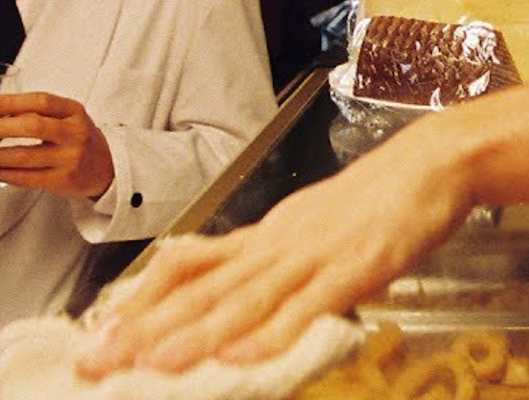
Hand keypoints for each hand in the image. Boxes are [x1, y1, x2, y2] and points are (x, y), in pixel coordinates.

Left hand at [0, 92, 114, 199]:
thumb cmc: (77, 139)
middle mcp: (75, 134)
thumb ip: (37, 112)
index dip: (12, 102)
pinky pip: (25, 178)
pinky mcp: (62, 181)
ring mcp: (70, 159)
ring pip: (25, 156)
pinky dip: (1, 174)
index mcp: (74, 111)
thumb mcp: (67, 118)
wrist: (107, 169)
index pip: (42, 101)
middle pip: (33, 127)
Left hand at [75, 122, 473, 377]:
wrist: (431, 161)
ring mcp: (314, 255)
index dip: (143, 299)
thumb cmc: (377, 200)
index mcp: (265, 236)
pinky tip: (244, 356)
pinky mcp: (356, 266)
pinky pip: (310, 305)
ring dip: (197, 336)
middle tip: (97, 361)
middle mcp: (277, 245)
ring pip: (246, 300)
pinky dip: (275, 332)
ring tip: (154, 366)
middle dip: (147, 329)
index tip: (99, 330)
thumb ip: (273, 264)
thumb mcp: (310, 227)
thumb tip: (235, 302)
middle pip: (203, 291)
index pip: (190, 267)